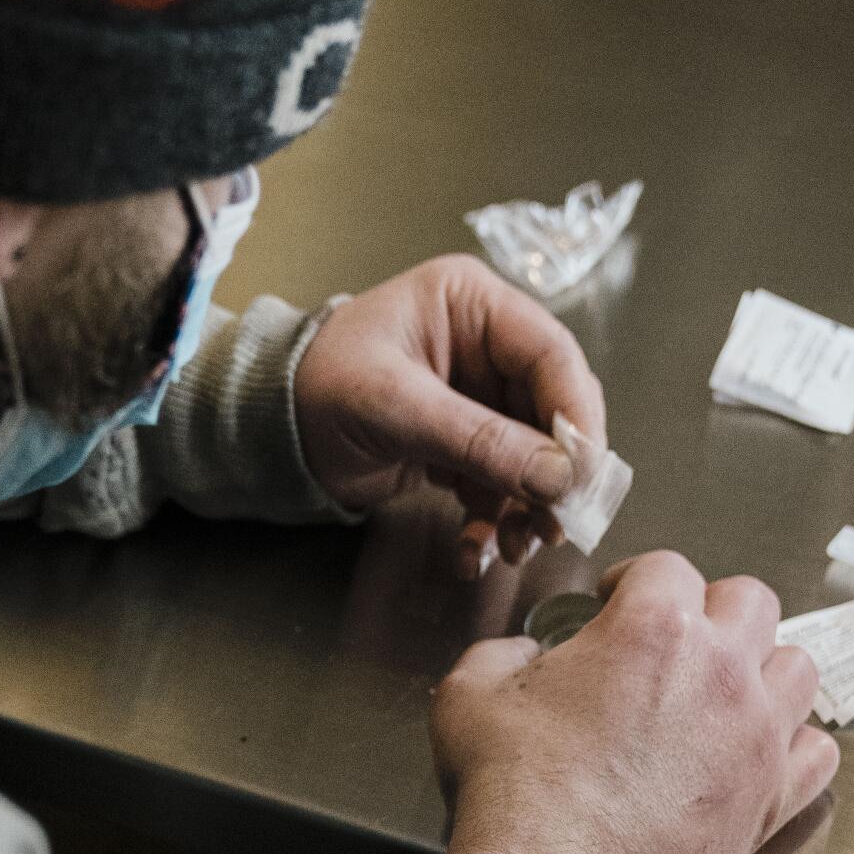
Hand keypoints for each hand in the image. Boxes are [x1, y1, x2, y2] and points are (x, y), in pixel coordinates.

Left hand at [293, 255, 604, 570]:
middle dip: (556, 472)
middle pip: (553, 409)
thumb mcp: (398, 408)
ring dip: (530, 505)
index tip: (584, 473)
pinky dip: (497, 519)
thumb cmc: (316, 388)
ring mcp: (479, 396)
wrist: (268, 432)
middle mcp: (485, 345)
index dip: (576, 415)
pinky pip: (502, 482)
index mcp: (472, 305)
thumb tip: (558, 477)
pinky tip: (479, 549)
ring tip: (518, 544)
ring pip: (535, 454)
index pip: (551, 354)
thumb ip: (481, 441)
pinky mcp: (466, 441)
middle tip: (560, 521)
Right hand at [430, 552, 837, 853]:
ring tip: (728, 691)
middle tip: (679, 639)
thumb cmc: (515, 789)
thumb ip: (500, 654)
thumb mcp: (471, 697)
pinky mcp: (773, 795)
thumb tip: (520, 654)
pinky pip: (818, 751)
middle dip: (711, 610)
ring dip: (764, 669)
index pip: (666, 567)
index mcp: (652, 627)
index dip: (636, 579)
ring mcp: (756, 731)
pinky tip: (762, 752)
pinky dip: (796, 746)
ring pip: (798, 666)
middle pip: (750, 600)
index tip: (617, 602)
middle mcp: (719, 667)